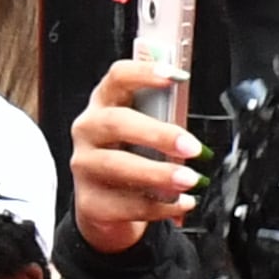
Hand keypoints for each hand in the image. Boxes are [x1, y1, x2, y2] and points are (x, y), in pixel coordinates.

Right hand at [68, 59, 201, 254]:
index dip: (143, 73)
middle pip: (116, 122)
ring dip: (157, 173)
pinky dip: (158, 206)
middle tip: (192, 148)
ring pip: (116, 165)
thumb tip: (195, 127)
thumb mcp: (146, 132)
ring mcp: (84, 166)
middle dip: (157, 134)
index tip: (174, 78)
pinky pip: (123, 203)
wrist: (105, 206)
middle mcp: (88, 131)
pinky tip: (180, 203)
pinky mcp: (88, 201)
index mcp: (105, 104)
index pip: (118, 77)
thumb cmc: (132, 157)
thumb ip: (165, 120)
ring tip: (189, 180)